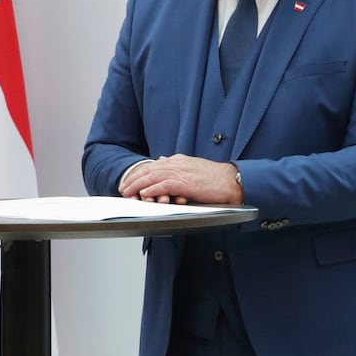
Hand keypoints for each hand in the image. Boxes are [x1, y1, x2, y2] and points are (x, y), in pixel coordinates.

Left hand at [119, 155, 241, 205]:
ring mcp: (181, 172)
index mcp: (179, 160)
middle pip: (149, 169)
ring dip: (138, 185)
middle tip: (123, 188)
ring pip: (152, 177)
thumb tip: (163, 162)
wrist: (231, 181)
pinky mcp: (185, 182)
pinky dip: (151, 190)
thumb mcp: (193, 169)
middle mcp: (177, 163)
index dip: (140, 173)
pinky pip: (163, 185)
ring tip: (128, 192)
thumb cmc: (216, 179)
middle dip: (134, 179)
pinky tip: (144, 194)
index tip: (131, 182)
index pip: (154, 165)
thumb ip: (178, 167)